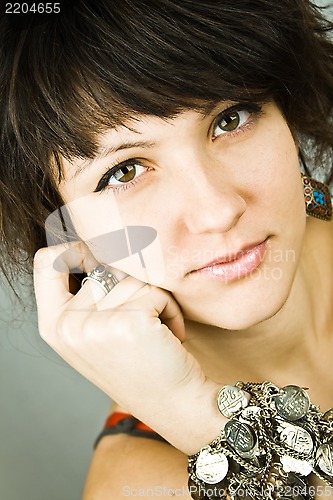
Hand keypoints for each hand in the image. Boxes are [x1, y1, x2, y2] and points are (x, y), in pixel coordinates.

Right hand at [33, 241, 224, 453]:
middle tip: (142, 321)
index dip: (74, 251)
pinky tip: (170, 336)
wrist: (173, 405)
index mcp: (53, 325)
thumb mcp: (96, 332)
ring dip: (156, 300)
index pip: (46, 261)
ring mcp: (96, 324)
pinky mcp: (130, 321)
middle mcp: (67, 325)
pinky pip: (158, 291)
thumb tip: (103, 245)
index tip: (98, 263)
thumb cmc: (138, 366)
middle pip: (106, 266)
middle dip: (134, 287)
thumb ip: (87, 294)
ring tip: (156, 333)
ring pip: (135, 277)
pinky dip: (172, 309)